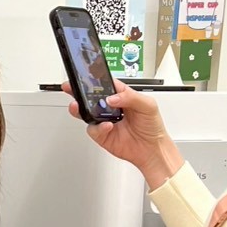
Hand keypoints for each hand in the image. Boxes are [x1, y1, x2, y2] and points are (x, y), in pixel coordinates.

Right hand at [62, 81, 178, 181]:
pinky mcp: (102, 134)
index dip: (95, 79)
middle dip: (79, 91)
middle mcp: (111, 108)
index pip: (105, 84)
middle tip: (73, 88)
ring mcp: (104, 121)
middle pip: (90, 97)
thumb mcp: (148, 105)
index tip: (87, 77)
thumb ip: (131, 97)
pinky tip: (107, 126)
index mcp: (121, 96)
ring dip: (80, 108)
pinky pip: (93, 129)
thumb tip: (113, 97)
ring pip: (86, 112)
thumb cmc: (152, 126)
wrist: (152, 149)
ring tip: (78, 105)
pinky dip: (98, 127)